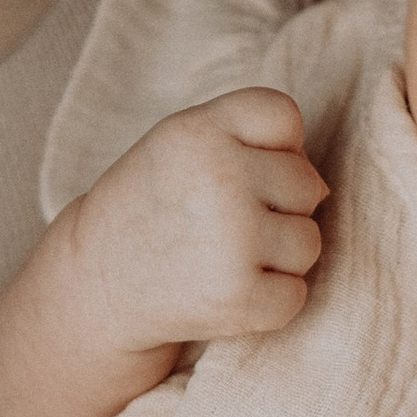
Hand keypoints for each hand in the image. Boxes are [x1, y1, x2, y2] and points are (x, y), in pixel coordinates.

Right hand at [65, 91, 326, 357]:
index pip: (284, 115)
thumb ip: (250, 137)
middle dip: (278, 207)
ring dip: (277, 257)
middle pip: (308, 185)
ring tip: (224, 256)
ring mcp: (231, 239)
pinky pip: (296, 295)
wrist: (94, 282)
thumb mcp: (182, 143)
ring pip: (309, 243)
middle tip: (222, 223)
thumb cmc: (153, 205)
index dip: (272, 146)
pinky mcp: (237, 296)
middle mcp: (219, 178)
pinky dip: (268, 301)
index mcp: (200, 130)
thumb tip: (322, 188)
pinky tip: (225, 290)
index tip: (232, 168)